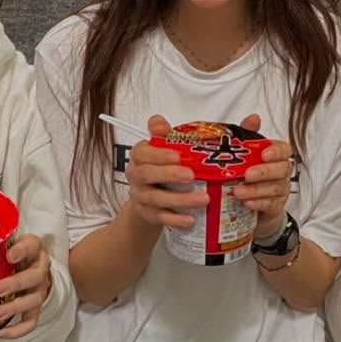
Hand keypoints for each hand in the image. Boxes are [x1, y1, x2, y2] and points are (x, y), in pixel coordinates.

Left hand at [0, 233, 52, 338]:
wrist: (28, 266)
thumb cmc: (10, 253)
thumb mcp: (3, 243)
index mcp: (32, 249)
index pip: (32, 245)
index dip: (22, 250)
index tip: (9, 256)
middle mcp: (39, 268)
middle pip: (34, 276)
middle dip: (15, 284)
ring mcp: (39, 289)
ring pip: (33, 300)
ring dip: (13, 308)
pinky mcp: (36, 307)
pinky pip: (31, 321)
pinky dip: (18, 330)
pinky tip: (1, 333)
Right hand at [124, 114, 206, 229]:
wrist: (149, 199)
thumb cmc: (162, 167)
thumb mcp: (166, 148)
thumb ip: (167, 134)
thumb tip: (167, 121)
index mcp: (140, 156)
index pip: (141, 152)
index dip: (157, 154)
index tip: (177, 155)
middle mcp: (136, 176)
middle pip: (146, 175)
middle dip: (169, 174)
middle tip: (191, 175)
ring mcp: (141, 196)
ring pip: (156, 198)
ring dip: (180, 199)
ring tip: (203, 199)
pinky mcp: (148, 214)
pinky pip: (160, 217)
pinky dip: (175, 219)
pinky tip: (191, 219)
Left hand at [231, 112, 293, 236]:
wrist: (251, 205)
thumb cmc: (249, 176)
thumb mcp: (245, 154)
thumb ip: (249, 135)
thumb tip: (253, 118)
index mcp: (275, 156)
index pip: (284, 150)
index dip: (276, 151)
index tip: (264, 154)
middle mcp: (281, 173)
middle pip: (282, 170)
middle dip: (264, 172)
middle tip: (247, 174)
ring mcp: (280, 190)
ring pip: (274, 188)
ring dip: (256, 189)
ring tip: (237, 191)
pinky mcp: (274, 207)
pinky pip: (270, 204)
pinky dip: (258, 203)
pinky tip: (246, 202)